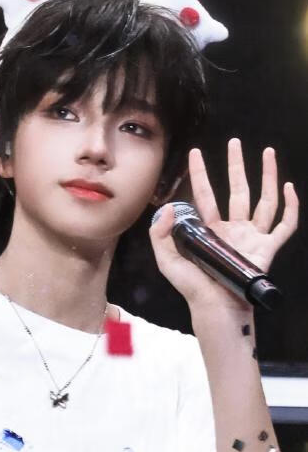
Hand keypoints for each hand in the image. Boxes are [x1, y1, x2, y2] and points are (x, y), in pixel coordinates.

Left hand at [150, 139, 298, 312]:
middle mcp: (233, 230)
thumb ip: (161, 235)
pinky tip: (290, 188)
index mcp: (211, 231)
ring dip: (268, 176)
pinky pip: (284, 225)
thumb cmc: (193, 288)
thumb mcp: (168, 261)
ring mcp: (252, 238)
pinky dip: (291, 206)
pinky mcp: (267, 249)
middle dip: (236, 166)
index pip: (204, 195)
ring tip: (268, 153)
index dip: (200, 174)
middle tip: (234, 142)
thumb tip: (168, 208)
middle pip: (238, 191)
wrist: (216, 309)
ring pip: (264, 200)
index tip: (195, 154)